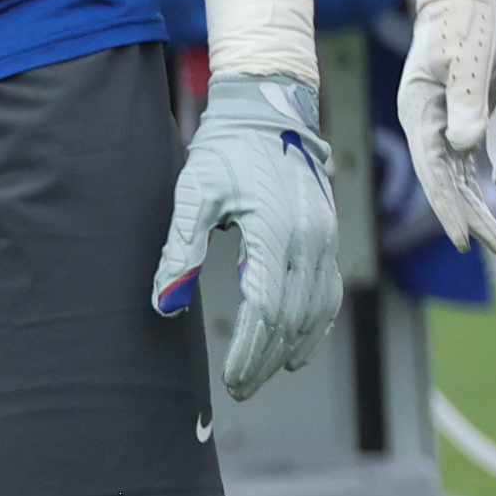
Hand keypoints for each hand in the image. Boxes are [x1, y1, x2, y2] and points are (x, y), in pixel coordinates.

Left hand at [152, 72, 344, 402]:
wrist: (268, 108)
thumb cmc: (225, 149)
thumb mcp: (193, 193)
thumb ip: (180, 250)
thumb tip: (164, 303)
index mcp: (276, 229)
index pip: (266, 309)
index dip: (250, 351)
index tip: (231, 379)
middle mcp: (310, 238)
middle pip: (292, 318)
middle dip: (266, 358)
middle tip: (240, 388)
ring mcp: (325, 237)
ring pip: (317, 310)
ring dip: (292, 347)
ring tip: (264, 373)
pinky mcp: (329, 235)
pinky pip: (330, 291)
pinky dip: (317, 324)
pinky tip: (299, 346)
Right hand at [396, 0, 495, 258]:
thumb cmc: (468, 15)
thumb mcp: (470, 57)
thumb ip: (468, 102)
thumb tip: (465, 148)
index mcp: (419, 111)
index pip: (433, 171)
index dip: (448, 208)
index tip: (465, 240)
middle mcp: (432, 121)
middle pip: (450, 181)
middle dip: (475, 217)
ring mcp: (452, 117)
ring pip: (466, 173)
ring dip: (485, 204)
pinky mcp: (474, 109)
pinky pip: (482, 152)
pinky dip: (494, 173)